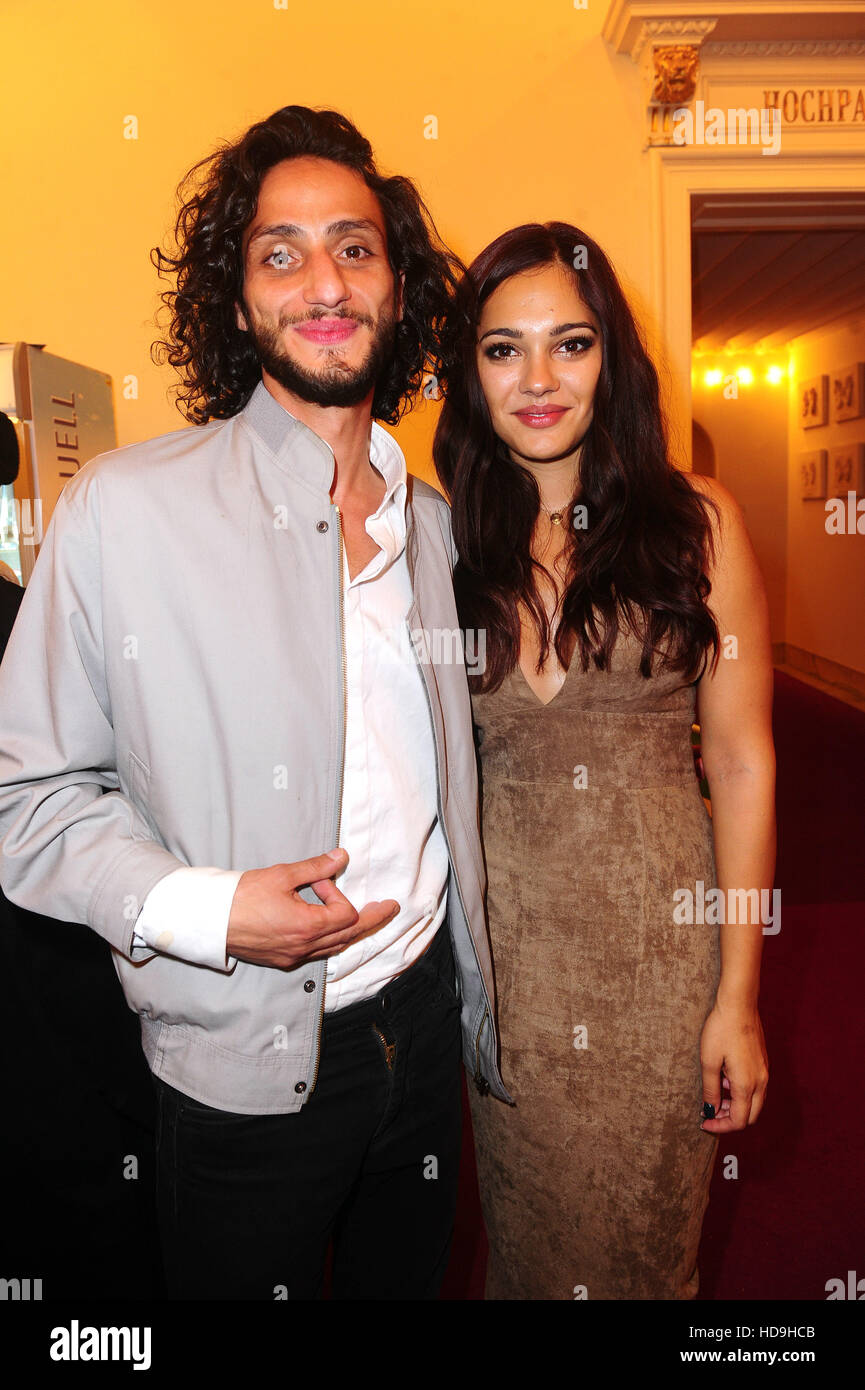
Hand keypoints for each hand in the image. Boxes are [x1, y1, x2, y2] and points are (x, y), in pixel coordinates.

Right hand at [226, 848, 398, 969]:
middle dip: (371, 919)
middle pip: (350, 935)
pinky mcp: (282, 960)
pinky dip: (329, 939)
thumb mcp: (282, 875)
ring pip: (334, 947)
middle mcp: (304, 947)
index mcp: (308, 926)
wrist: (210, 920)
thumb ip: (315, 868)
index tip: (321, 880)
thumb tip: (341, 857)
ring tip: (366, 917)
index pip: (346, 914)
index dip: (339, 894)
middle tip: (390, 908)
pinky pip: (317, 952)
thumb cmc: (242, 896)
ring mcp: (293, 957)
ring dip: (350, 930)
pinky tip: (329, 928)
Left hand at [699, 1000, 767, 1131]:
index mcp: (747, 1084)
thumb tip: (710, 1110)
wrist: (739, 1004)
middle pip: (750, 1116)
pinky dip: (741, 1093)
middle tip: (710, 1112)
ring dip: (736, 1106)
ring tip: (715, 1095)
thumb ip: (711, 1089)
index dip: (720, 1126)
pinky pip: (756, 1088)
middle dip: (729, 1119)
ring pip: (754, 1103)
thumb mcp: (709, 1061)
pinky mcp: (763, 1063)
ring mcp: (764, 1072)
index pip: (738, 1121)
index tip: (704, 1122)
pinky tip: (725, 1079)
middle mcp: (760, 1082)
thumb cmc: (721, 1030)